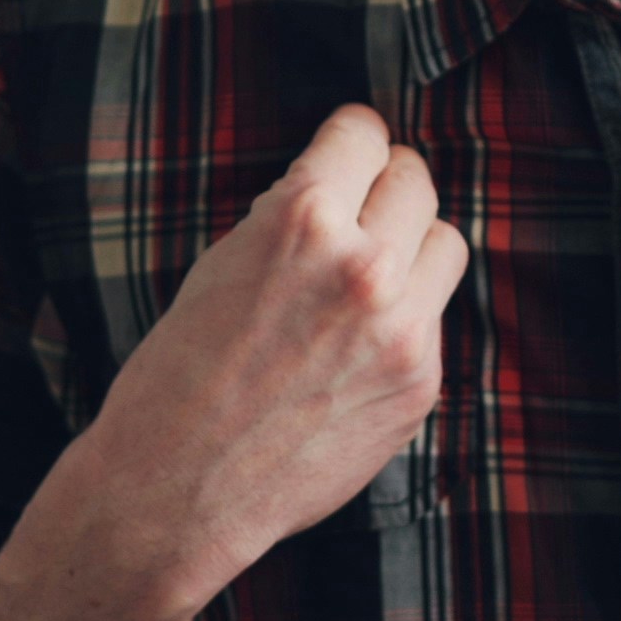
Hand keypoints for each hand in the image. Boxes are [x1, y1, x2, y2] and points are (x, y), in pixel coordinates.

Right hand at [72, 104, 468, 610]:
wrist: (175, 488)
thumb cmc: (179, 374)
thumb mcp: (223, 263)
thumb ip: (294, 221)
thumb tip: (345, 191)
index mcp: (301, 219)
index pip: (364, 132)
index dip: (350, 143)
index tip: (347, 153)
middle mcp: (364, 265)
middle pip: (417, 181)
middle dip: (385, 189)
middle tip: (362, 211)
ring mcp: (402, 328)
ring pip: (445, 245)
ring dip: (412, 250)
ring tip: (369, 277)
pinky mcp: (420, 383)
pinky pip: (433, 320)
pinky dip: (404, 323)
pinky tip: (354, 351)